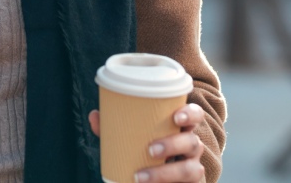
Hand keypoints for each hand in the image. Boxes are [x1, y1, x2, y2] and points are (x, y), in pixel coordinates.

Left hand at [88, 103, 206, 182]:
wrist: (160, 179)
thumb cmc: (149, 152)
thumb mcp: (135, 140)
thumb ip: (116, 129)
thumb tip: (95, 116)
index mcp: (181, 129)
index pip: (195, 115)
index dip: (191, 114)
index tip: (176, 116)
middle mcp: (192, 147)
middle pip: (193, 142)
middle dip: (173, 144)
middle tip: (150, 150)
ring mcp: (194, 168)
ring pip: (192, 170)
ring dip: (166, 173)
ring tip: (140, 176)